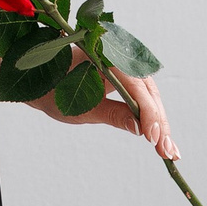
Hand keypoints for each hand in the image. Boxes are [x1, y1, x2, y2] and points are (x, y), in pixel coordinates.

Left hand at [44, 63, 177, 161]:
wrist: (39, 81)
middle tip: (167, 152)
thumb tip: (140, 129)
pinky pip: (142, 92)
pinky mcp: (125, 74)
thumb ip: (113, 115)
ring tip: (168, 150)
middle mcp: (118, 53)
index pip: (135, 84)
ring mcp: (123, 62)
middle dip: (159, 121)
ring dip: (159, 121)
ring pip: (149, 92)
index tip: (154, 138)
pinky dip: (150, 114)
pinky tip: (160, 136)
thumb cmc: (54, 92)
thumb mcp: (83, 108)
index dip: (148, 112)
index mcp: (104, 55)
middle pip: (148, 89)